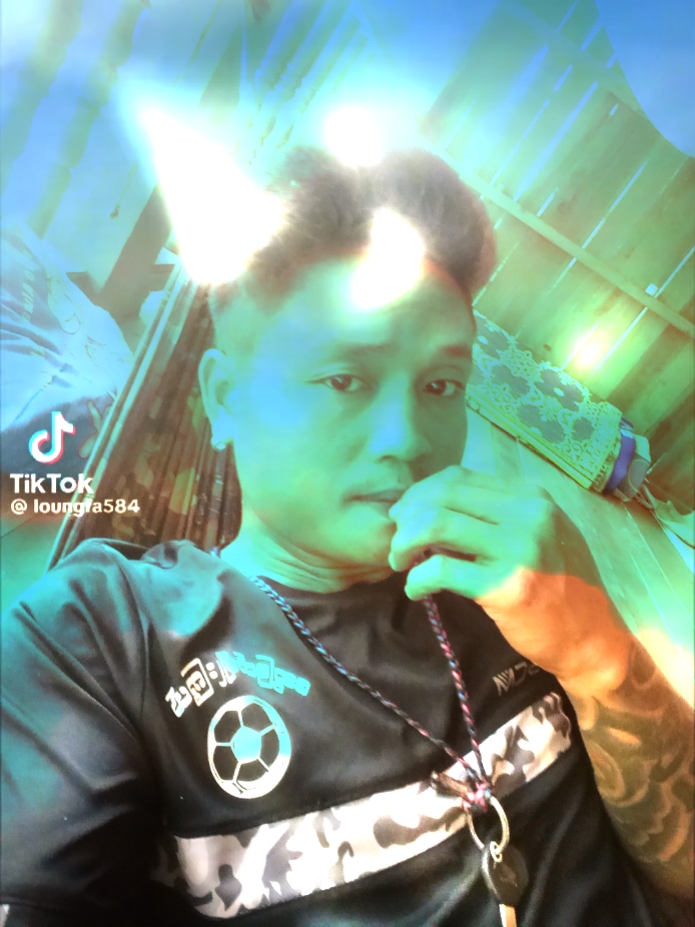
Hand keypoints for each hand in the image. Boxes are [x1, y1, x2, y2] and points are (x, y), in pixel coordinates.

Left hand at [388, 466, 631, 689]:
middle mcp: (528, 514)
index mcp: (532, 496)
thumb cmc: (560, 587)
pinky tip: (416, 589)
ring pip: (436, 524)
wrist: (594, 638)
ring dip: (405, 542)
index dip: (420, 494)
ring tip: (400, 562)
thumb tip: (430, 508)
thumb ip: (493, 516)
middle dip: (407, 516)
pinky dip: (417, 578)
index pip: (458, 477)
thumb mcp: (536, 535)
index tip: (405, 516)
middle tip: (397, 542)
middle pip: (442, 495)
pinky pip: (442, 570)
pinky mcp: (507, 587)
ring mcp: (520, 549)